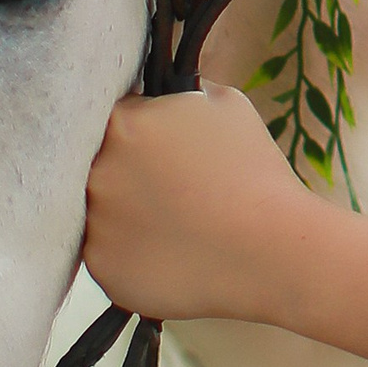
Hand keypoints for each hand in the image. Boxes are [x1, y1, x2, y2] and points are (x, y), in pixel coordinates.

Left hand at [83, 84, 325, 324]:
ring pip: (104, 215)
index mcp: (122, 125)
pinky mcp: (104, 271)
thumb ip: (176, 95)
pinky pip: (112, 257)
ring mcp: (96, 226)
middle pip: (102, 168)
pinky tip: (175, 253)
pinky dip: (137, 256)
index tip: (164, 150)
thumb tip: (160, 98)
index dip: (141, 133)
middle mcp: (97, 173)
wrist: (271, 250)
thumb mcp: (224, 102)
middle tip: (175, 191)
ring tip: (180, 225)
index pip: (114, 120)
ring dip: (132, 217)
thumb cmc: (255, 173)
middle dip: (132, 176)